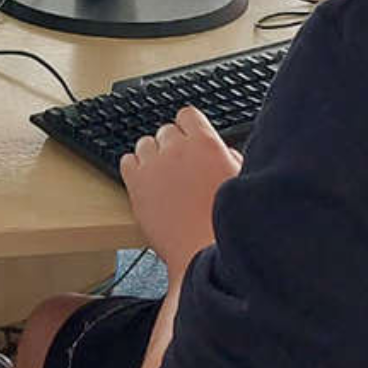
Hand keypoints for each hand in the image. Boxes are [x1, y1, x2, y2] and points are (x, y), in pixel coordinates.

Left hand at [121, 106, 240, 268]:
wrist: (204, 252)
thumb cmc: (226, 222)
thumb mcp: (240, 180)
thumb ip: (228, 158)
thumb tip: (222, 151)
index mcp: (206, 143)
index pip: (187, 115)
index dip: (189, 128)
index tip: (189, 141)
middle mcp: (177, 149)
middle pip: (166, 131)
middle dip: (172, 146)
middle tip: (179, 167)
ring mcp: (154, 165)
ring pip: (144, 144)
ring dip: (153, 156)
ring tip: (163, 178)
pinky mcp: (135, 184)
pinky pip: (127, 161)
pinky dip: (135, 168)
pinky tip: (147, 183)